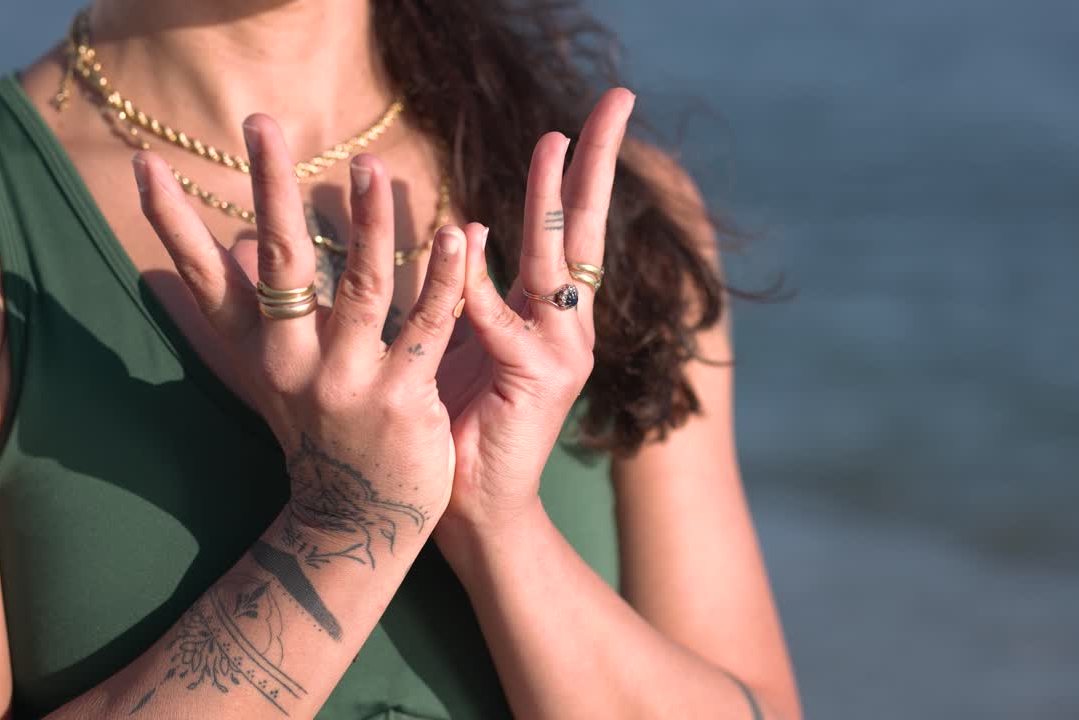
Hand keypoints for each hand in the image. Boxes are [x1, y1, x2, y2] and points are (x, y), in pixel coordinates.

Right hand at [132, 114, 466, 543]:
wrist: (354, 525)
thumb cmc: (320, 438)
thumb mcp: (272, 379)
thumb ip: (247, 320)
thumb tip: (215, 257)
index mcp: (259, 355)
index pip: (204, 281)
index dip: (173, 224)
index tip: (142, 164)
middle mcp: (294, 364)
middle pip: (279, 266)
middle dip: (271, 191)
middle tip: (262, 122)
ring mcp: (348, 382)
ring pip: (360, 287)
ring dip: (368, 223)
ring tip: (371, 164)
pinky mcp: (403, 400)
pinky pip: (427, 327)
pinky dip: (443, 280)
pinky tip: (460, 235)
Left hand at [436, 88, 635, 537]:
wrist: (470, 504)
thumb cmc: (460, 418)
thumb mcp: (462, 338)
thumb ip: (467, 286)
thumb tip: (466, 225)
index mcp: (550, 313)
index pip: (571, 228)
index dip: (579, 171)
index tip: (579, 117)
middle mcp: (567, 326)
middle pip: (586, 228)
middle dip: (599, 161)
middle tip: (617, 100)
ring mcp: (561, 353)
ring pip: (558, 263)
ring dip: (551, 199)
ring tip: (553, 142)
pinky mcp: (536, 382)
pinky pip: (503, 322)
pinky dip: (481, 284)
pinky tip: (468, 238)